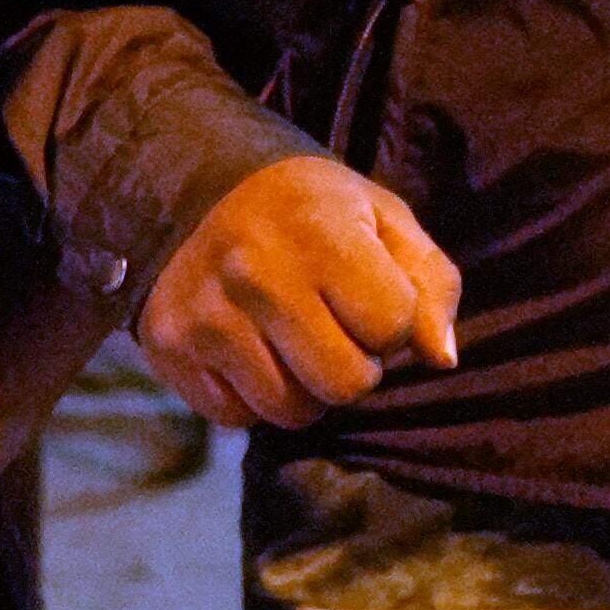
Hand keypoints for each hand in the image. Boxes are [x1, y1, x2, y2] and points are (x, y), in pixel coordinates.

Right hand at [137, 154, 464, 430]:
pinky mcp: (170, 348)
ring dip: (304, 388)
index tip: (368, 295)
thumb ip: (430, 284)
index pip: (393, 327)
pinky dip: (252, 395)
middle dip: (354, 366)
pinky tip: (249, 349)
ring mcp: (206, 315)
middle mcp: (255, 274)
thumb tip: (439, 359)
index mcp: (319, 231)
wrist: (203, 192)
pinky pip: (238, 416)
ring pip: (291, 411)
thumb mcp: (384, 221)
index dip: (394, 322)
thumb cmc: (314, 213)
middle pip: (346, 384)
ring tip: (291, 339)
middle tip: (332, 328)